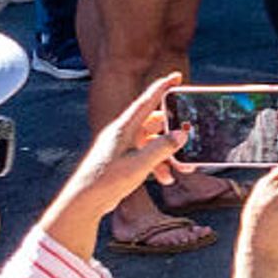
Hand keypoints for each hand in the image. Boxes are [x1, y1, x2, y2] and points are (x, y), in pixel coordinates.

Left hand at [49, 76, 188, 231]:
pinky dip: (160, 165)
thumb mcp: (139, 164)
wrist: (85, 201)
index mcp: (124, 127)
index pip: (147, 101)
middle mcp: (124, 133)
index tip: (177, 76)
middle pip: (155, 123)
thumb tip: (182, 134)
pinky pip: (148, 156)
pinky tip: (167, 178)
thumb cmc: (106, 180)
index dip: (163, 87)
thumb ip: (162, 147)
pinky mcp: (124, 160)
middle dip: (175, 131)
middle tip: (191, 134)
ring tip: (183, 167)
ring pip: (154, 142)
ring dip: (169, 153)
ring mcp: (124, 146)